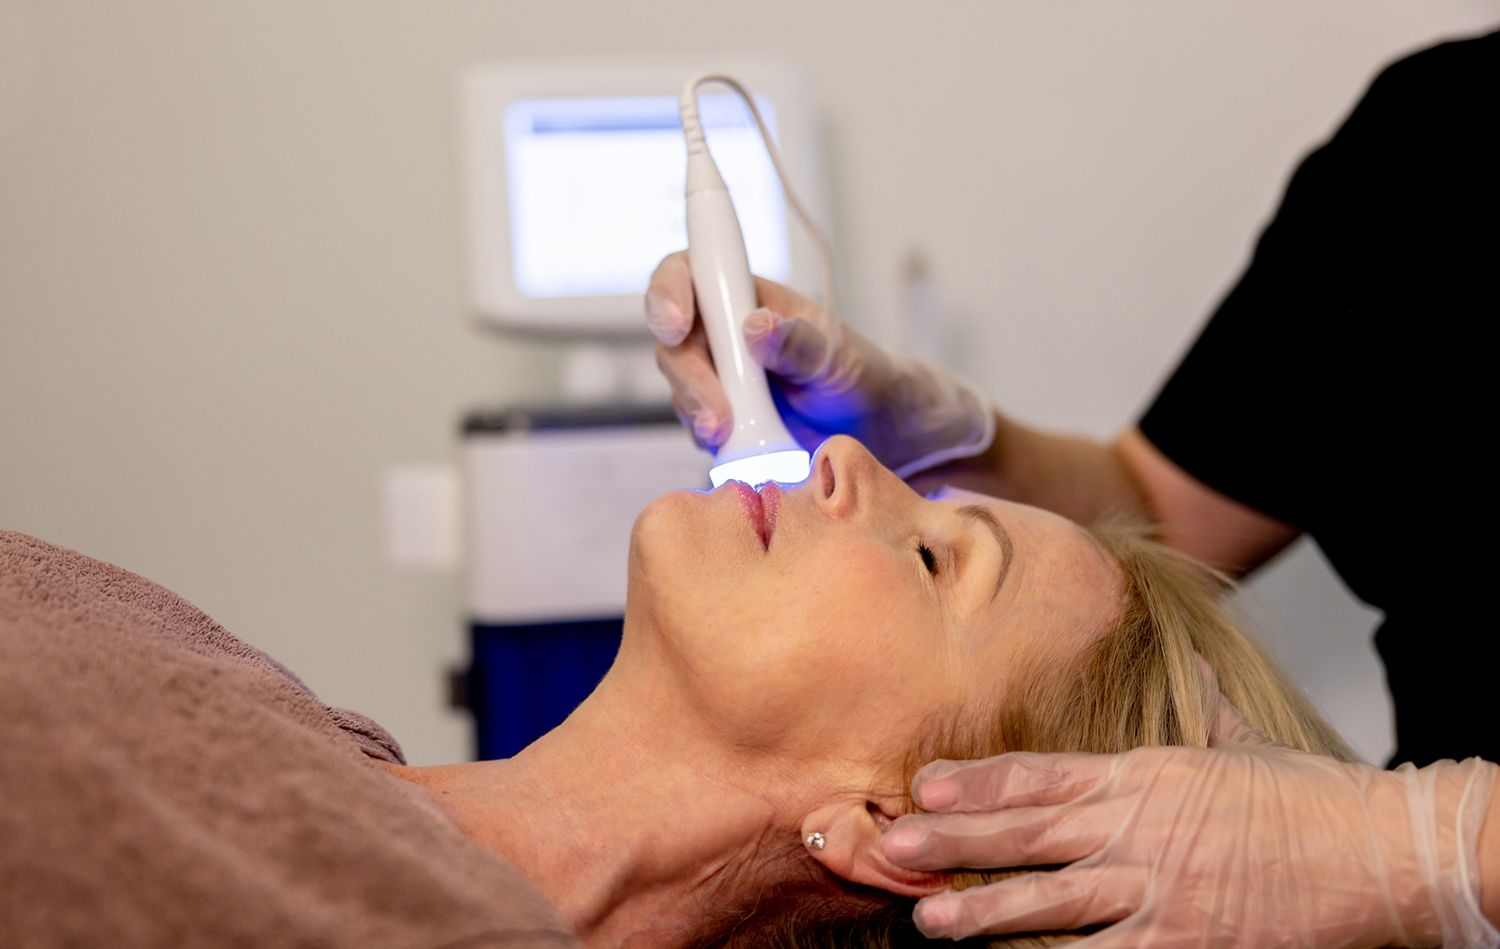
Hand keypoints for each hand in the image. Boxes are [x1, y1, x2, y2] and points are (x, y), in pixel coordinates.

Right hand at [644, 251, 992, 478]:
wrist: (874, 432)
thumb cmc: (859, 377)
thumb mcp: (839, 358)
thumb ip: (799, 343)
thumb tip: (755, 324)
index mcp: (747, 296)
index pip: (689, 273)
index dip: (668, 292)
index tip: (675, 326)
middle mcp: (723, 331)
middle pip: (673, 340)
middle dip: (689, 379)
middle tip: (717, 418)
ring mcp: (716, 375)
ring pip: (680, 387)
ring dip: (698, 413)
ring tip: (733, 438)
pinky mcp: (717, 416)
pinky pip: (696, 425)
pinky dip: (712, 440)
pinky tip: (743, 449)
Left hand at [883, 696, 1498, 946]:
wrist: (1377, 852)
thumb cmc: (1306, 799)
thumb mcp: (1240, 744)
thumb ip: (1199, 713)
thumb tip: (1188, 669)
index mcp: (1143, 776)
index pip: (1039, 776)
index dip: (976, 781)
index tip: (921, 783)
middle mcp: (1138, 829)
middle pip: (1027, 835)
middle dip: (954, 840)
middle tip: (894, 845)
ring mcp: (1158, 891)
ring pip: (1051, 902)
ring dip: (985, 913)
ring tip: (929, 920)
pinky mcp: (1185, 944)